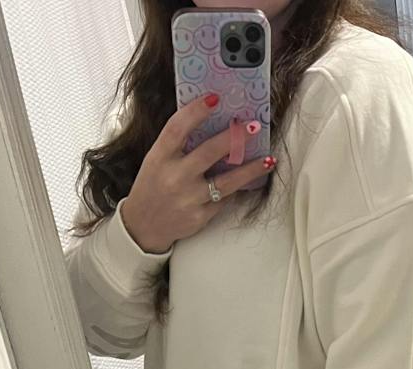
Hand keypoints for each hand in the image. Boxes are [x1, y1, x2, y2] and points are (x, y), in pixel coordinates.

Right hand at [120, 95, 274, 254]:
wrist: (144, 225)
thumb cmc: (153, 186)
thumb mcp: (156, 160)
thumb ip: (178, 145)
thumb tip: (212, 124)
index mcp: (160, 157)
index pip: (177, 128)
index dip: (196, 111)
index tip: (215, 98)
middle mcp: (175, 177)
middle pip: (209, 152)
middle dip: (234, 137)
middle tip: (254, 126)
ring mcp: (189, 198)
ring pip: (227, 181)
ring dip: (250, 170)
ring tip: (268, 159)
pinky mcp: (200, 216)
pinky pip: (224, 199)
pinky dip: (237, 189)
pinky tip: (249, 182)